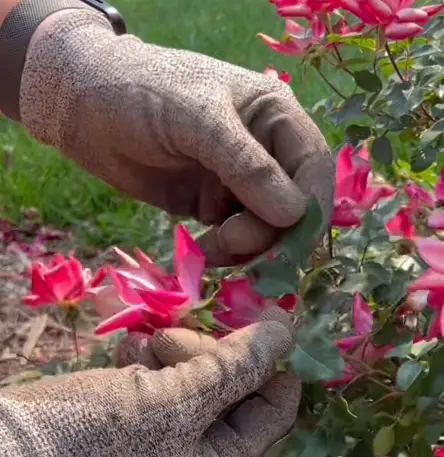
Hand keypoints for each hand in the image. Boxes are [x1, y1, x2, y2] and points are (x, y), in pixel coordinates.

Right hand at [0, 307, 300, 456]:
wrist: (14, 447)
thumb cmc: (96, 439)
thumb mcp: (174, 404)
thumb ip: (234, 368)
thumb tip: (285, 331)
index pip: (274, 406)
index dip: (272, 360)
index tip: (262, 315)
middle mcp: (201, 447)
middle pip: (232, 381)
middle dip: (205, 350)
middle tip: (170, 339)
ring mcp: (170, 425)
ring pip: (196, 368)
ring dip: (172, 346)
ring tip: (143, 347)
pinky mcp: (139, 405)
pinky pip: (162, 370)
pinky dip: (148, 353)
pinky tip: (128, 351)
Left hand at [21, 7, 333, 265]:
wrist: (85, 109)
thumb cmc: (143, 94)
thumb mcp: (198, 120)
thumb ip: (246, 164)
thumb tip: (294, 214)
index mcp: (274, 116)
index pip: (313, 166)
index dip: (311, 206)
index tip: (292, 241)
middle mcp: (264, 151)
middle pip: (292, 204)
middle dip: (272, 232)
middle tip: (233, 243)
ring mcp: (237, 181)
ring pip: (265, 227)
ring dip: (247, 247)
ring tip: (213, 249)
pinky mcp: (212, 205)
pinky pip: (234, 238)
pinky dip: (226, 252)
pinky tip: (204, 253)